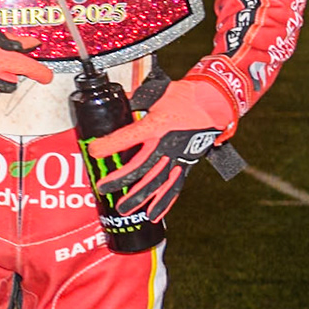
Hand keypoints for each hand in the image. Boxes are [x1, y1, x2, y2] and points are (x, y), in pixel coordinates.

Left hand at [86, 78, 234, 222]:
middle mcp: (168, 145)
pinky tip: (153, 216)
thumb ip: (135, 100)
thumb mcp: (156, 93)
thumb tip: (115, 100)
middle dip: (122, 179)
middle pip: (142, 166)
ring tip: (124, 210)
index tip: (94, 150)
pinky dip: (164, 203)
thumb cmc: (185, 97)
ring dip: (140, 197)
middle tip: (103, 188)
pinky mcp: (186, 166)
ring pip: (157, 182)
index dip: (111, 144)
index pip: (130, 136)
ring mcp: (179, 158)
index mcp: (159, 125)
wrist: (215, 106)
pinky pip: (174, 187)